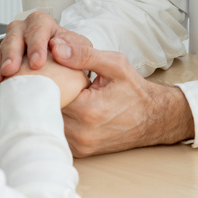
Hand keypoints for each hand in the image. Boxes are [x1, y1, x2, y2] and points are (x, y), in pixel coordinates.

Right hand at [0, 11, 92, 99]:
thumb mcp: (87, 55)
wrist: (69, 81)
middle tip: (11, 70)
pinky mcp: (3, 66)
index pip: (39, 25)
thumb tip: (60, 49)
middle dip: (11, 53)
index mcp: (47, 27)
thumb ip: (81, 51)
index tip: (37, 63)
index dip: (36, 42)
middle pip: (14, 34)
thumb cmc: (77, 63)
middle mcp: (26, 33)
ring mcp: (13, 48)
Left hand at [52, 38, 195, 156]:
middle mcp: (81, 133)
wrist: (153, 118)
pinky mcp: (79, 152)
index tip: (46, 65)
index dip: (44, 76)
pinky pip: (58, 132)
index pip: (48, 90)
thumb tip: (55, 46)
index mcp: (87, 110)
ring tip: (56, 90)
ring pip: (49, 121)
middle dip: (44, 91)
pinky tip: (64, 105)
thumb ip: (83, 54)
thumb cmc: (134, 90)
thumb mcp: (114, 64)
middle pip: (46, 108)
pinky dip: (57, 118)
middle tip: (48, 77)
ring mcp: (79, 145)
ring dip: (49, 106)